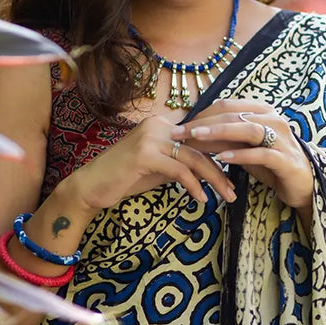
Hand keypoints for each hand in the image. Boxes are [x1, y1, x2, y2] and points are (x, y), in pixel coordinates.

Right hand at [70, 114, 236, 212]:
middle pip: (200, 147)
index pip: (199, 139)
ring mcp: (150, 138)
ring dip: (214, 180)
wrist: (91, 186)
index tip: (234, 174)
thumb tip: (209, 168)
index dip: (219, 155)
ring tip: (226, 196)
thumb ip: (180, 162)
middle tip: (234, 191)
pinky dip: (194, 186)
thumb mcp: (158, 167)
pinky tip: (201, 199)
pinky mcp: (145, 154)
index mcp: (162, 124)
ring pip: (193, 158)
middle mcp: (158, 125)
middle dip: (221, 170)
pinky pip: (179, 170)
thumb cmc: (124, 178)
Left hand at [171, 99, 313, 211]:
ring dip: (218, 132)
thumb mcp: (245, 148)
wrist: (303, 184)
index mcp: (262, 111)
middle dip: (202, 123)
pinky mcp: (286, 160)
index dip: (201, 114)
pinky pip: (261, 154)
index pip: (226, 105)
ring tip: (195, 138)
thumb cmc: (270, 163)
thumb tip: (193, 133)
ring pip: (247, 129)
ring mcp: (282, 139)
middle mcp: (273, 119)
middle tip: (178, 133)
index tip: (179, 126)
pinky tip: (222, 158)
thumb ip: (225, 138)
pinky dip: (240, 155)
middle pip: (233, 114)